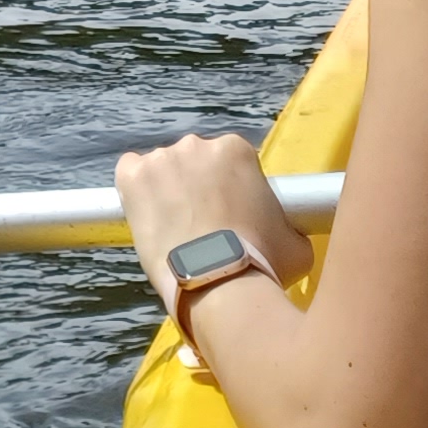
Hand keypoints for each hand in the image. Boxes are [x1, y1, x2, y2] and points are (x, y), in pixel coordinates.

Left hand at [115, 130, 315, 309]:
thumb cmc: (263, 261)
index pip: (229, 163)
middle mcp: (197, 144)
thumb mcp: (297, 242)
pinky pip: (129, 173)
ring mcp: (161, 158)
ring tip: (176, 231)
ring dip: (168, 194)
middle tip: (204, 228)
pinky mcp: (132, 176)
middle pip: (195, 164)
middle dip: (198, 190)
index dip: (229, 191)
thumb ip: (289, 225)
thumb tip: (288, 232)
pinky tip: (146, 216)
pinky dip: (135, 192)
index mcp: (236, 150)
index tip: (230, 217)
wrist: (219, 282)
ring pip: (163, 171)